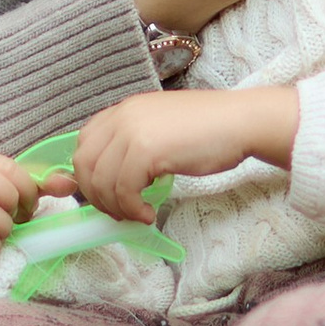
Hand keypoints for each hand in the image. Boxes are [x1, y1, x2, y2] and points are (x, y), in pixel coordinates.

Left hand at [64, 84, 299, 222]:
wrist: (239, 122)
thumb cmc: (208, 129)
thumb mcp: (160, 129)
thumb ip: (134, 144)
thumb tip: (113, 180)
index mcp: (123, 110)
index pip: (84, 145)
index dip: (89, 176)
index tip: (107, 196)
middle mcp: (122, 116)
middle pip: (85, 165)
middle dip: (96, 196)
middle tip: (119, 213)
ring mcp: (132, 131)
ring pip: (101, 181)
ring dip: (116, 207)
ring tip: (137, 215)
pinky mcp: (146, 150)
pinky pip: (123, 190)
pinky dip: (131, 209)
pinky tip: (148, 214)